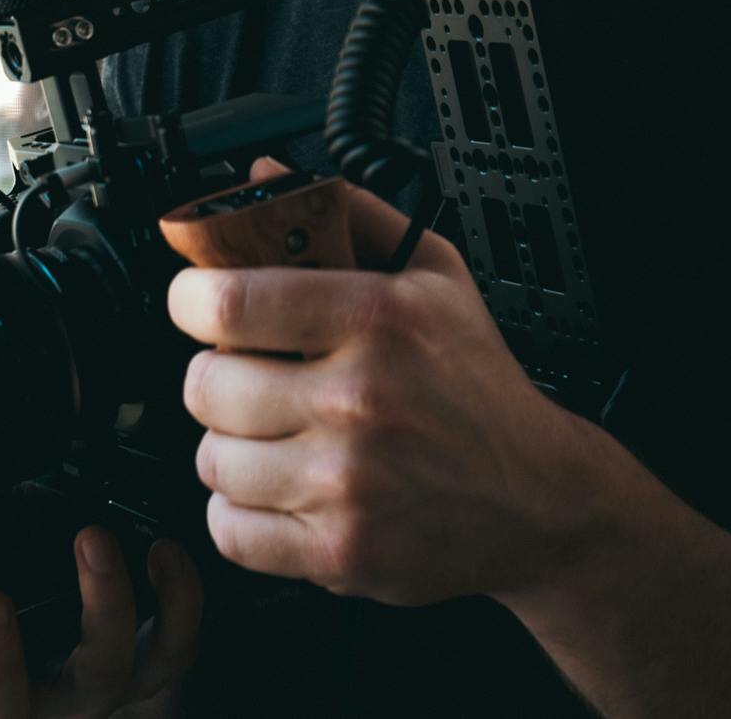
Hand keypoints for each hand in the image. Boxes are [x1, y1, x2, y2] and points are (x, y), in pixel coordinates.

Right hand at [0, 502, 202, 718]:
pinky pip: (173, 651)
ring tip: (93, 539)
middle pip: (5, 698)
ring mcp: (94, 691)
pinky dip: (176, 602)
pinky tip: (165, 551)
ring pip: (100, 672)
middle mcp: (32, 698)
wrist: (94, 648)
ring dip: (99, 604)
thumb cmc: (30, 603)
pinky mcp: (152, 674)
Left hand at [167, 159, 624, 607]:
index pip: (227, 303)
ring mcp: (347, 483)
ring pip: (211, 460)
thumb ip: (348, 215)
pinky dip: (238, 513)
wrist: (539, 499)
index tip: (196, 303)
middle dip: (215, 376)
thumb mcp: (432, 274)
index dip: (190, 299)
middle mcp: (359, 401)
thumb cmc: (479, 384)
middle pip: (205, 385)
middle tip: (246, 374)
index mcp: (378, 320)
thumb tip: (265, 179)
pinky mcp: (340, 552)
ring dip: (228, 446)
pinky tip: (275, 488)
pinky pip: (230, 531)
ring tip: (270, 435)